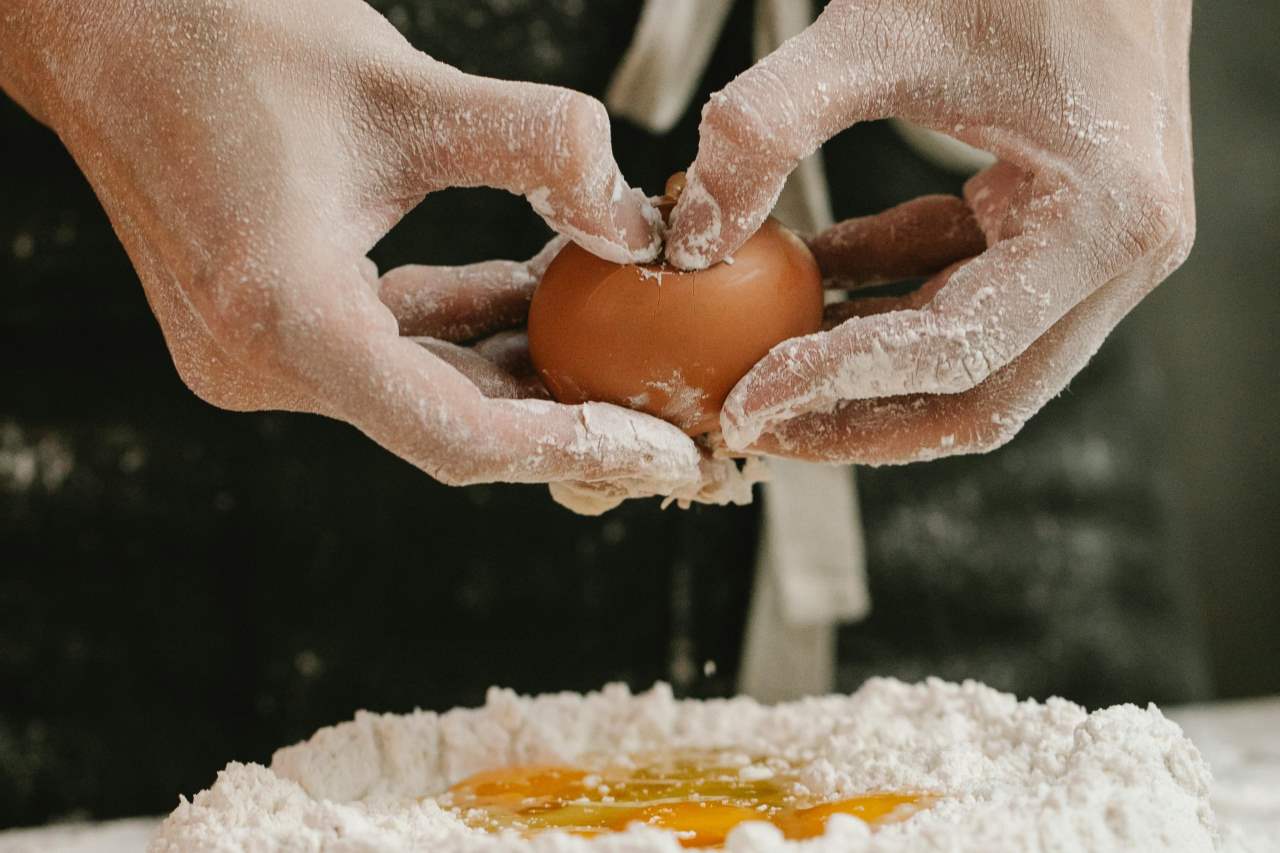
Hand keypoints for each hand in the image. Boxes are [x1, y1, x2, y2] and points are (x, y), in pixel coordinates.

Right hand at [1, 0, 707, 498]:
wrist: (103, 17)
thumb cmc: (224, 33)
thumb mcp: (403, 87)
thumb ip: (538, 146)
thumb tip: (637, 218)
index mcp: (283, 322)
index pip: (461, 437)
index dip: (580, 449)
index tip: (671, 453)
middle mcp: (257, 364)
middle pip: (451, 428)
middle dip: (571, 420)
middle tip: (676, 416)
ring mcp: (253, 354)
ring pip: (425, 390)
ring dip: (523, 368)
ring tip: (627, 344)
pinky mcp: (264, 326)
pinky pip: (392, 348)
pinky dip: (467, 327)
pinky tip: (538, 292)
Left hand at [667, 0, 1193, 462]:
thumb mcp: (879, 31)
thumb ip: (768, 127)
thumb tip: (691, 235)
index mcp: (1103, 223)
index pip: (956, 351)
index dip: (839, 386)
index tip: (748, 400)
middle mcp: (1118, 259)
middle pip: (979, 396)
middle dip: (857, 420)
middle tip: (757, 425)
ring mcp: (1093, 251)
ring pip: (969, 361)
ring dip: (864, 372)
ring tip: (763, 373)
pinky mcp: (1056, 231)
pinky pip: (960, 295)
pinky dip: (883, 301)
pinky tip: (805, 287)